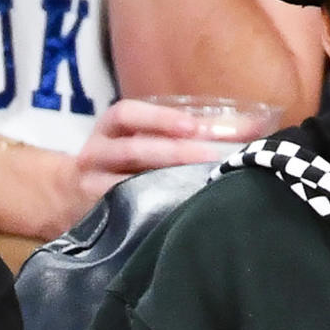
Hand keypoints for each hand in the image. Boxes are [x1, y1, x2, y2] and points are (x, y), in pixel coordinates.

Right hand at [55, 98, 261, 231]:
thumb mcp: (151, 139)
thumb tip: (257, 126)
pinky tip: (179, 212)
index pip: (127, 114)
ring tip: (200, 184)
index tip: (195, 127)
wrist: (72, 196)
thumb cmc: (131, 163)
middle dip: (175, 153)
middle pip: (133, 149)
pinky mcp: (97, 215)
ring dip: (165, 182)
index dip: (161, 118)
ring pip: (125, 183)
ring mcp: (92, 186)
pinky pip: (122, 212)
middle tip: (212, 158)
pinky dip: (151, 210)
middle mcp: (97, 153)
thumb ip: (198, 132)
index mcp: (112, 128)